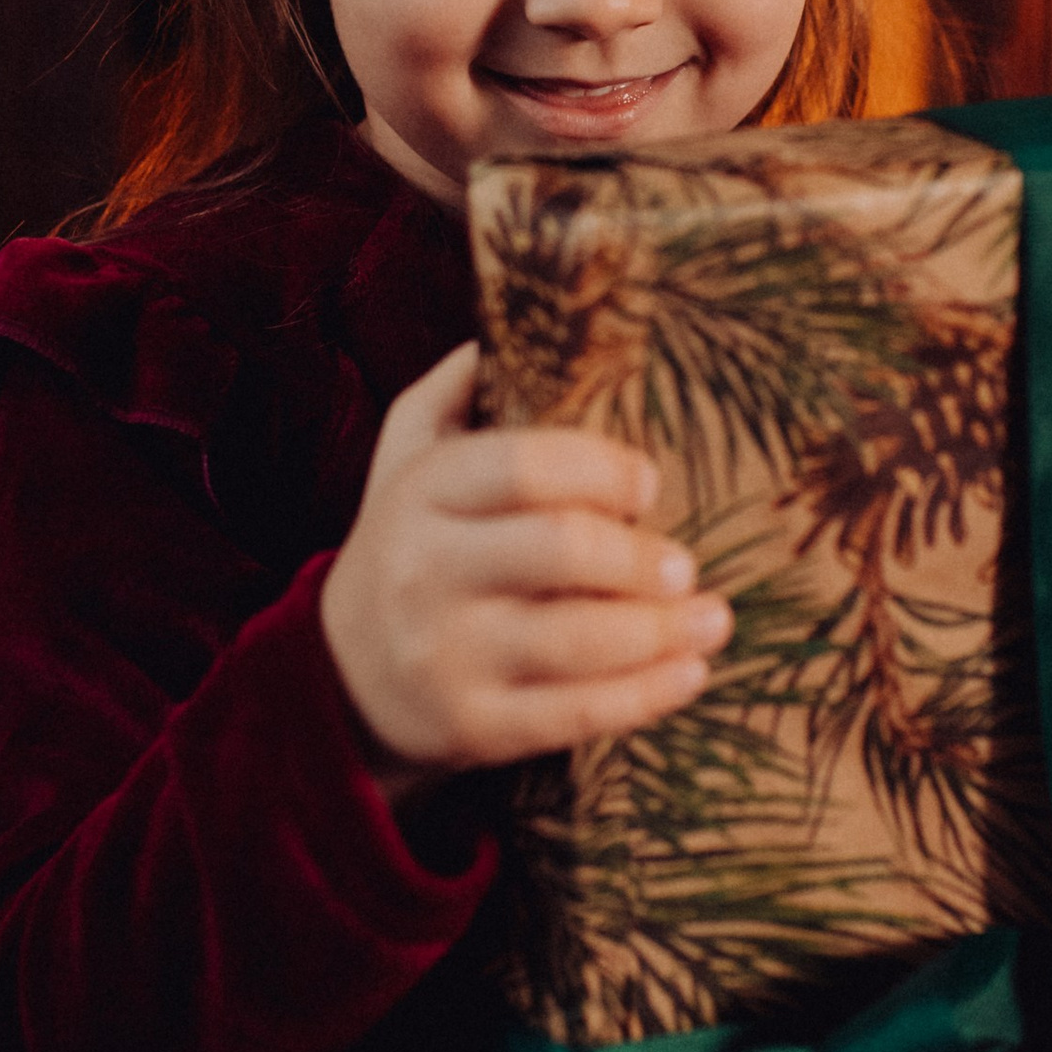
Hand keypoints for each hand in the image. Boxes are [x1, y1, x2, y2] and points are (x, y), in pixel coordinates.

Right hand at [319, 345, 731, 788]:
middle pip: (560, 550)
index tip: (649, 481)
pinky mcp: (472, 727)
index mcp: (422, 492)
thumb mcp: (405, 459)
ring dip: (662, 630)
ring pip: (577, 640)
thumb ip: (451, 392)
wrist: (338, 678)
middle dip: (640, 556)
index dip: (602, 468)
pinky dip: (645, 696)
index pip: (521, 465)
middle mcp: (426, 571)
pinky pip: (575, 714)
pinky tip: (689, 674)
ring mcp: (447, 654)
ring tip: (712, 619)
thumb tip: (508, 324)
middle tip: (685, 563)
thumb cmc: (408, 547)